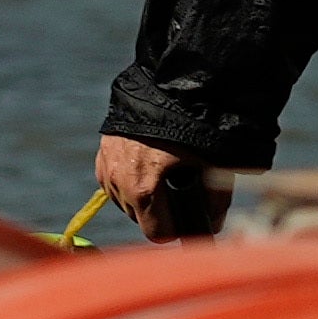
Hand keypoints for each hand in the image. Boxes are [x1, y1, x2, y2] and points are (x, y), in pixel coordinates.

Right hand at [83, 128, 238, 245]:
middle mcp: (119, 181)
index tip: (187, 219)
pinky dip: (130, 180)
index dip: (176, 230)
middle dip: (160, 211)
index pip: (157, 233)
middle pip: (140, 219)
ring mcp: (107, 166)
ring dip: (143, 197)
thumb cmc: (193, 126)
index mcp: (143, 188)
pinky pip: (114, 183)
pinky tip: (148, 165)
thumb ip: (215, 202)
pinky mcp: (102, 153)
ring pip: (125, 202)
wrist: (167, 85)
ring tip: (163, 175)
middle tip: (179, 190)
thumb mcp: (211, 164)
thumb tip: (212, 227)